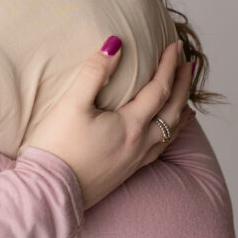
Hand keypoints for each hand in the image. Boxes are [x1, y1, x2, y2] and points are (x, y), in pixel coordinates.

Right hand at [27, 38, 194, 209]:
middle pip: (173, 110)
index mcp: (131, 125)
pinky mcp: (126, 172)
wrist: (48, 193)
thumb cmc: (57, 148)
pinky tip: (165, 135)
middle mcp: (140, 144)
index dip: (169, 65)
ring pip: (170, 133)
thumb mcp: (71, 105)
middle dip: (182, 85)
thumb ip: (94, 73)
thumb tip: (115, 45)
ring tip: (187, 100)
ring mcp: (135, 160)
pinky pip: (159, 150)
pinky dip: (170, 136)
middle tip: (189, 65)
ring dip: (181, 111)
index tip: (175, 45)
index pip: (159, 89)